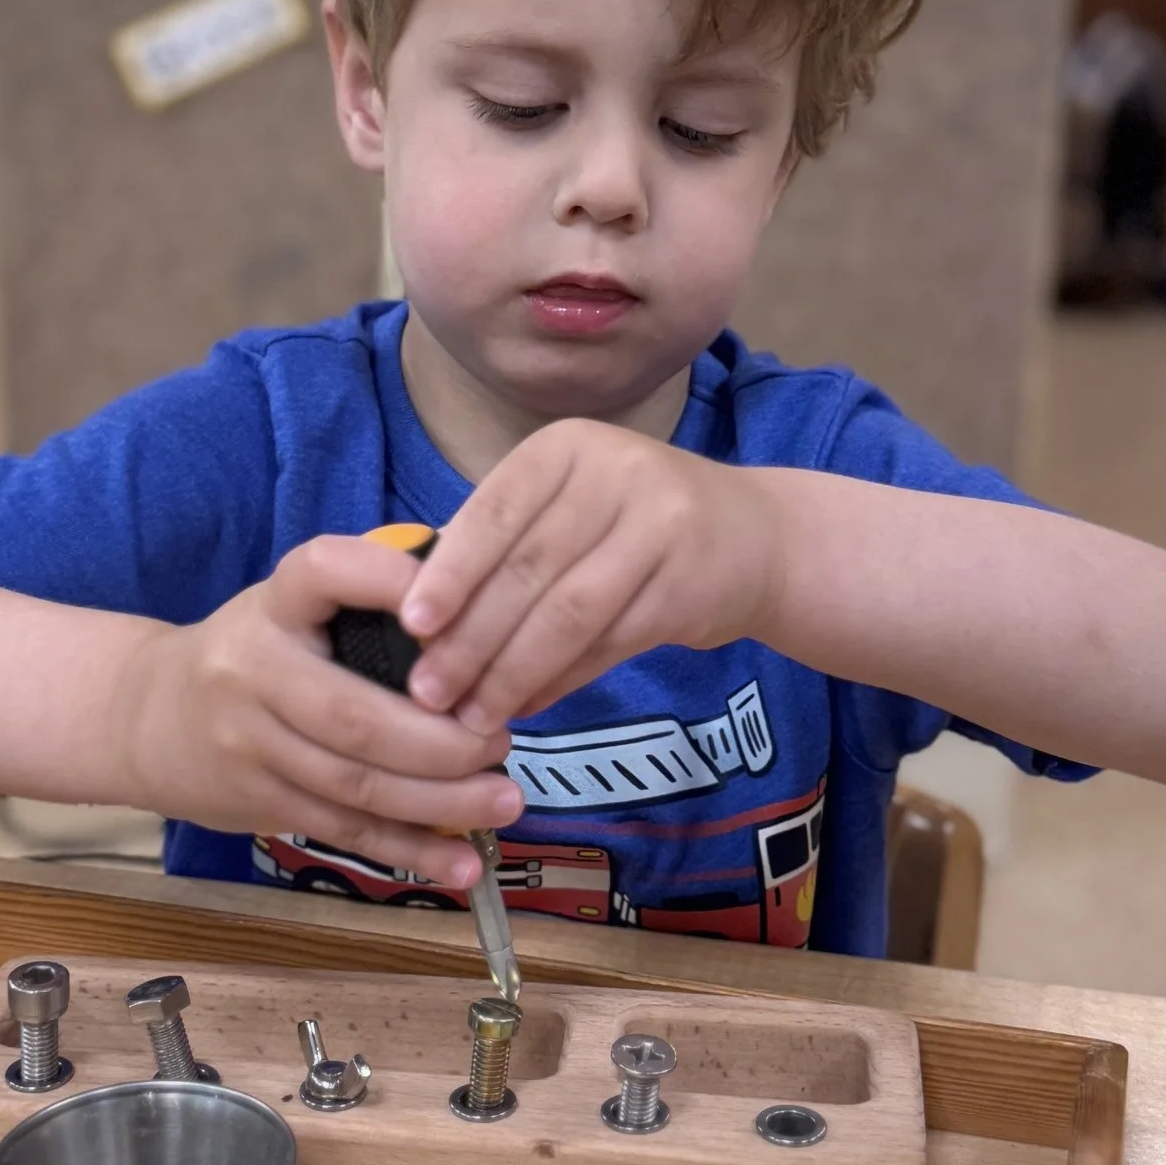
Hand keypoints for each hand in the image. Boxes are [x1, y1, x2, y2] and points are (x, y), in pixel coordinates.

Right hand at [113, 534, 524, 889]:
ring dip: (440, 800)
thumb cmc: (253, 650)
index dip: (389, 586)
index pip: (324, 574)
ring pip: (354, 783)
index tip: (461, 609)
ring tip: (504, 800)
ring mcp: (251, 745)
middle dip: (441, 740)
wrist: (146, 717)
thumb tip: (482, 597)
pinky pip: (343, 830)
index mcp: (274, 604)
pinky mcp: (259, 802)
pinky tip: (461, 862)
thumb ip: (367, 599)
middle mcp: (253, 671)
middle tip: (501, 743)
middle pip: (355, 715)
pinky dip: (408, 850)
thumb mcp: (292, 606)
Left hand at [396, 424, 780, 728]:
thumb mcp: (570, 501)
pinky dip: (562, 681)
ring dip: (512, 673)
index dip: (450, 572)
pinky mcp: (690, 585)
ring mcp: (661, 527)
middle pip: (528, 570)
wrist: (755, 537)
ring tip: (472, 716)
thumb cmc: (633, 521)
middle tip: (428, 692)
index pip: (494, 511)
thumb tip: (416, 609)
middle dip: (471, 639)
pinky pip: (610, 643)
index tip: (410, 626)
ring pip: (568, 614)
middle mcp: (616, 474)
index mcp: (567, 448)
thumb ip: (503, 539)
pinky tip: (527, 706)